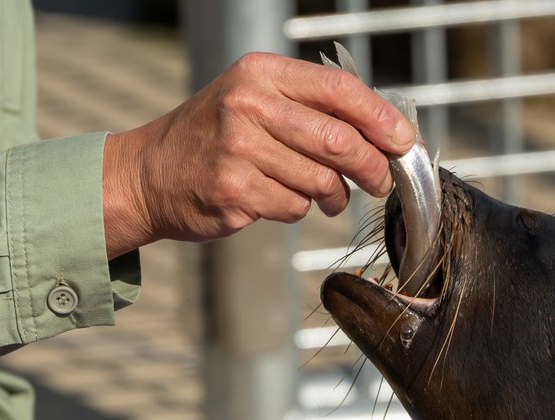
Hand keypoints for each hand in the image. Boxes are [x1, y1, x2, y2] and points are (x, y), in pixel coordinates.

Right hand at [103, 51, 416, 255]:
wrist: (149, 174)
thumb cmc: (214, 139)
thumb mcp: (255, 102)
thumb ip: (312, 109)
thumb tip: (385, 133)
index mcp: (262, 73)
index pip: (340, 90)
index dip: (381, 118)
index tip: (404, 141)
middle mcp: (248, 104)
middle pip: (339, 139)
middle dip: (372, 167)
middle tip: (380, 182)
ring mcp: (238, 148)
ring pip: (321, 180)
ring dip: (334, 196)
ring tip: (328, 196)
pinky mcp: (233, 189)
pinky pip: (294, 207)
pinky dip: (298, 210)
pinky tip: (281, 200)